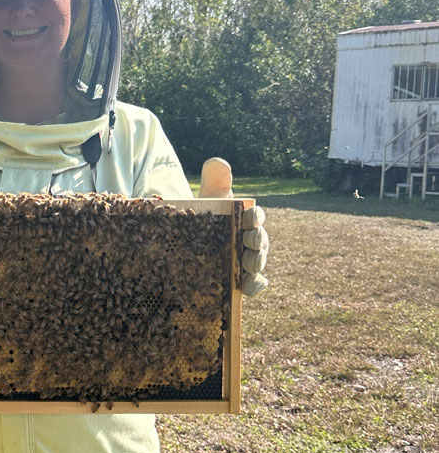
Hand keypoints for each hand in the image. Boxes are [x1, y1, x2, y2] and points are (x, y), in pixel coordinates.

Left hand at [198, 157, 268, 296]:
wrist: (190, 241)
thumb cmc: (207, 215)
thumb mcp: (209, 197)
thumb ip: (215, 178)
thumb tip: (218, 163)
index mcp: (248, 219)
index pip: (257, 217)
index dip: (255, 217)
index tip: (249, 216)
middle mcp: (252, 240)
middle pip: (260, 241)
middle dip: (256, 241)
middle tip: (247, 242)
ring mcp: (248, 261)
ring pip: (258, 263)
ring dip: (255, 263)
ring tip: (247, 265)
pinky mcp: (243, 280)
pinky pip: (255, 285)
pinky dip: (255, 287)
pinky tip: (247, 289)